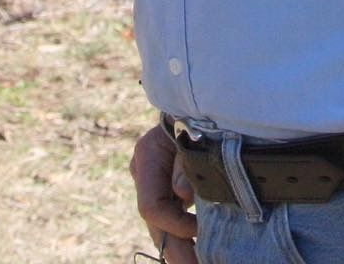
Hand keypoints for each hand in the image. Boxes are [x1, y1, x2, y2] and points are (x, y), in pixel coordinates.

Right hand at [130, 123, 197, 263]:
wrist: (200, 97)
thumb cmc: (197, 114)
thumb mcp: (193, 134)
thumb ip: (186, 165)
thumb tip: (182, 195)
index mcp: (146, 156)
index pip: (151, 206)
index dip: (173, 224)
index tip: (199, 229)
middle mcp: (143, 171)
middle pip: (154, 221)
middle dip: (175, 249)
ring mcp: (151, 179)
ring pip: (160, 222)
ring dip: (179, 245)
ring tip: (195, 262)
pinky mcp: (163, 184)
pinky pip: (169, 215)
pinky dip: (182, 233)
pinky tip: (195, 250)